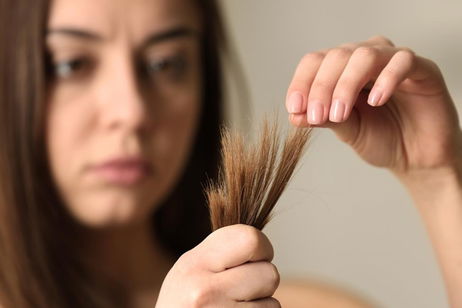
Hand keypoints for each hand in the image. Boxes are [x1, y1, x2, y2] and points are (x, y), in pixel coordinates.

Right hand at [155, 224, 280, 306]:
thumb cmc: (183, 304)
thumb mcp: (190, 269)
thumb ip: (221, 252)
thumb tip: (258, 241)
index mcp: (194, 263)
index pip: (251, 239)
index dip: (263, 248)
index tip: (256, 257)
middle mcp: (203, 290)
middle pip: (269, 273)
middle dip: (263, 281)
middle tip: (242, 289)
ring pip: (272, 303)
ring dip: (260, 306)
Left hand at [286, 35, 461, 174]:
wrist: (416, 159)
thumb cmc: (381, 139)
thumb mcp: (346, 130)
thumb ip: (323, 119)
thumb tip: (294, 115)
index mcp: (342, 70)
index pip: (315, 61)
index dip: (302, 82)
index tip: (295, 107)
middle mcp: (365, 59)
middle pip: (336, 56)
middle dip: (322, 87)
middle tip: (318, 116)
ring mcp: (393, 61)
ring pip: (364, 55)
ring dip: (346, 85)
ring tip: (340, 113)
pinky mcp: (422, 69)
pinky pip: (402, 61)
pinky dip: (385, 79)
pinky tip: (375, 101)